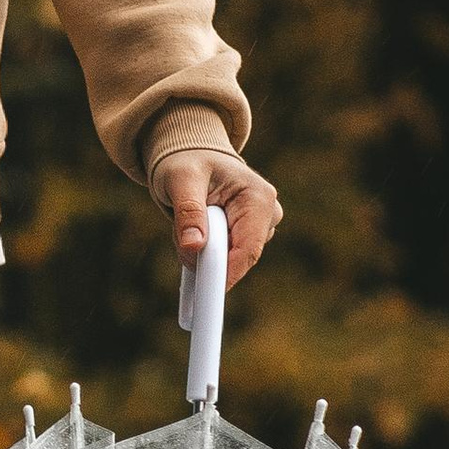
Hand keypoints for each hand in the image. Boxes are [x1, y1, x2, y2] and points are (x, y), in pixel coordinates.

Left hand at [151, 147, 282, 290]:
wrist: (192, 156)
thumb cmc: (187, 160)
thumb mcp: (181, 179)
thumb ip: (188, 212)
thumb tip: (194, 246)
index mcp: (258, 197)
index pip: (248, 248)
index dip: (228, 273)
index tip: (205, 293)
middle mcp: (268, 213)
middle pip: (239, 257)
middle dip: (207, 256)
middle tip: (182, 237)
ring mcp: (260, 226)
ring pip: (230, 259)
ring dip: (204, 250)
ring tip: (188, 222)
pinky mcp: (249, 235)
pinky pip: (226, 257)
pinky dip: (205, 251)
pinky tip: (195, 232)